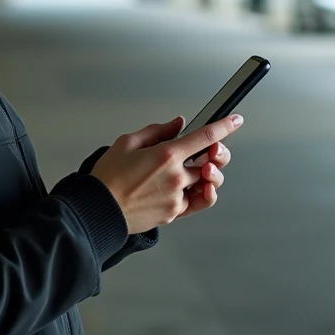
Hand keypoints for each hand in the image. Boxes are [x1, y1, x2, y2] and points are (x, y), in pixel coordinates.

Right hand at [90, 114, 242, 233]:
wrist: (99, 210)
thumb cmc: (108, 178)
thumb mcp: (128, 143)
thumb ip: (157, 131)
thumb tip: (177, 124)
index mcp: (166, 155)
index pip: (205, 137)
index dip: (225, 126)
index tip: (234, 121)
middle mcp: (176, 177)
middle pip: (213, 162)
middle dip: (216, 153)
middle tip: (211, 150)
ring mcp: (177, 197)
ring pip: (208, 183)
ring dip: (209, 174)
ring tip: (199, 169)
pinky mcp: (174, 213)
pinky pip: (198, 202)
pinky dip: (201, 193)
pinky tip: (196, 187)